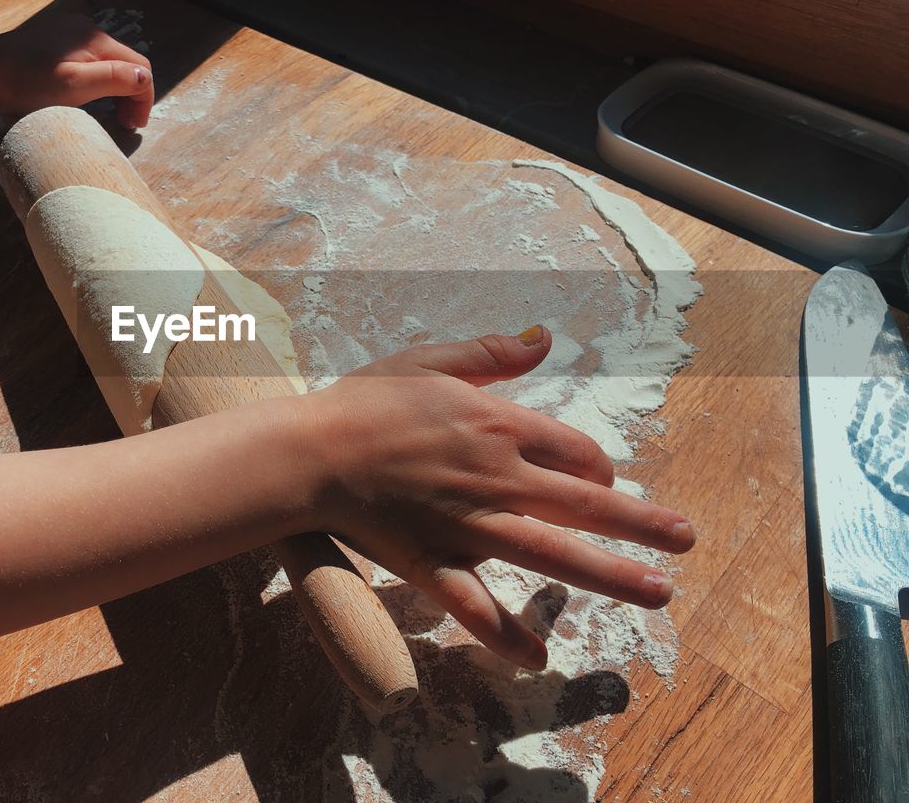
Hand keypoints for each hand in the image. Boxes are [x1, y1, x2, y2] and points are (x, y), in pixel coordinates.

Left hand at [0, 10, 153, 127]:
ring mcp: (69, 32)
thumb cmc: (27, 84)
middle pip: (124, 63)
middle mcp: (87, 29)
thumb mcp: (75, 86)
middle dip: (130, 95)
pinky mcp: (54, 40)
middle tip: (124, 125)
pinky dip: (96, 80)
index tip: (134, 127)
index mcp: (96, 39)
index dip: (142, 98)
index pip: (139, 67)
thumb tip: (144, 78)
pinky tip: (84, 97)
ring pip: (106, 62)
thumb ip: (114, 78)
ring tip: (108, 115)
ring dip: (114, 89)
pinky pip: (87, 60)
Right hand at [299, 326, 696, 669]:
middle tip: (686, 541)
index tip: (601, 484)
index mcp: (498, 426)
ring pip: (552, 555)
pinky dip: (506, 636)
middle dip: (642, 524)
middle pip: (585, 505)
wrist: (310, 451)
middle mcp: (496, 478)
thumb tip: (543, 339)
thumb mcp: (428, 360)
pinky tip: (537, 659)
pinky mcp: (433, 563)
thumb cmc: (365, 401)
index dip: (598, 469)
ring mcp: (468, 525)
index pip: (575, 452)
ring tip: (659, 593)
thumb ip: (489, 353)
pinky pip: (476, 607)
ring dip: (611, 576)